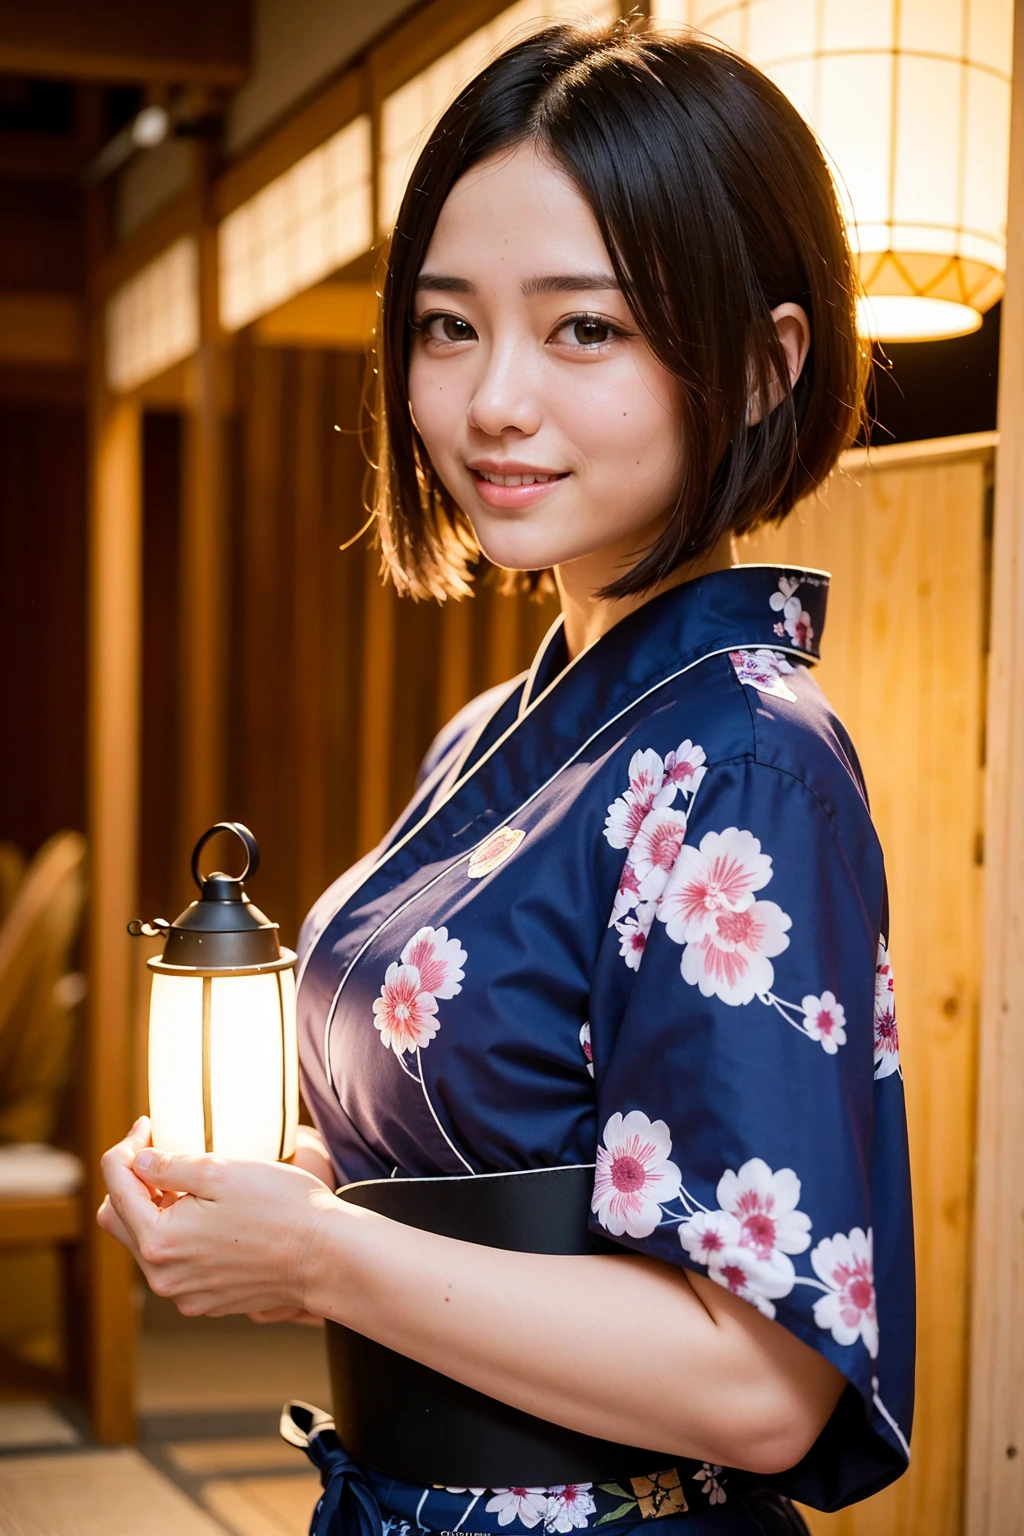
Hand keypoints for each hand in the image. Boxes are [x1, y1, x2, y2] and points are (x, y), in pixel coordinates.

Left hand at [97, 1116, 338, 1317]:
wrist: (327, 1256)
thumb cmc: (282, 1208)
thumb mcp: (221, 1171)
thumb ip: (169, 1166)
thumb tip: (138, 1161)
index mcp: (159, 1240)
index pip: (115, 1184)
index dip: (125, 1147)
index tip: (147, 1126)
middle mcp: (163, 1276)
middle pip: (118, 1219)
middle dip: (132, 1181)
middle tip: (161, 1153)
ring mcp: (185, 1294)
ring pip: (145, 1243)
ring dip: (155, 1210)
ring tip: (189, 1185)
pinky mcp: (206, 1301)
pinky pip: (173, 1264)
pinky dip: (178, 1235)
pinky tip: (208, 1216)